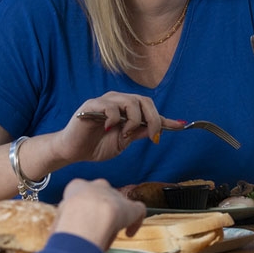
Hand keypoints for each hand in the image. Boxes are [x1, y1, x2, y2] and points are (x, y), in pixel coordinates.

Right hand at [55, 92, 175, 163]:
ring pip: (130, 102)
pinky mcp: (91, 106)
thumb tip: (159, 130)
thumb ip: (138, 133)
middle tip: (151, 136)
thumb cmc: (96, 145)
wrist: (73, 151)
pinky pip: (110, 106)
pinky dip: (115, 119)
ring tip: (125, 134)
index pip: (148, 107)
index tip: (180, 125)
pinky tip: (110, 129)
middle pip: (143, 101)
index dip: (164, 117)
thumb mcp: (124, 141)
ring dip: (133, 120)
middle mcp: (117, 101)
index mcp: (125, 108)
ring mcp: (104, 102)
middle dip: (152, 119)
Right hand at [55, 178, 145, 248]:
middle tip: (95, 230)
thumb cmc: (67, 220)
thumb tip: (60, 237)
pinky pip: (138, 210)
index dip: (82, 210)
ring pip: (116, 205)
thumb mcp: (58, 219)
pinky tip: (129, 234)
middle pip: (100, 198)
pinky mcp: (131, 206)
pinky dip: (135, 222)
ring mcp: (115, 195)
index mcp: (76, 186)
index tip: (81, 224)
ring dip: (113, 219)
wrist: (87, 216)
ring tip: (108, 235)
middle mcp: (97, 185)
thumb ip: (62, 223)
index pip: (80, 195)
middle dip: (99, 212)